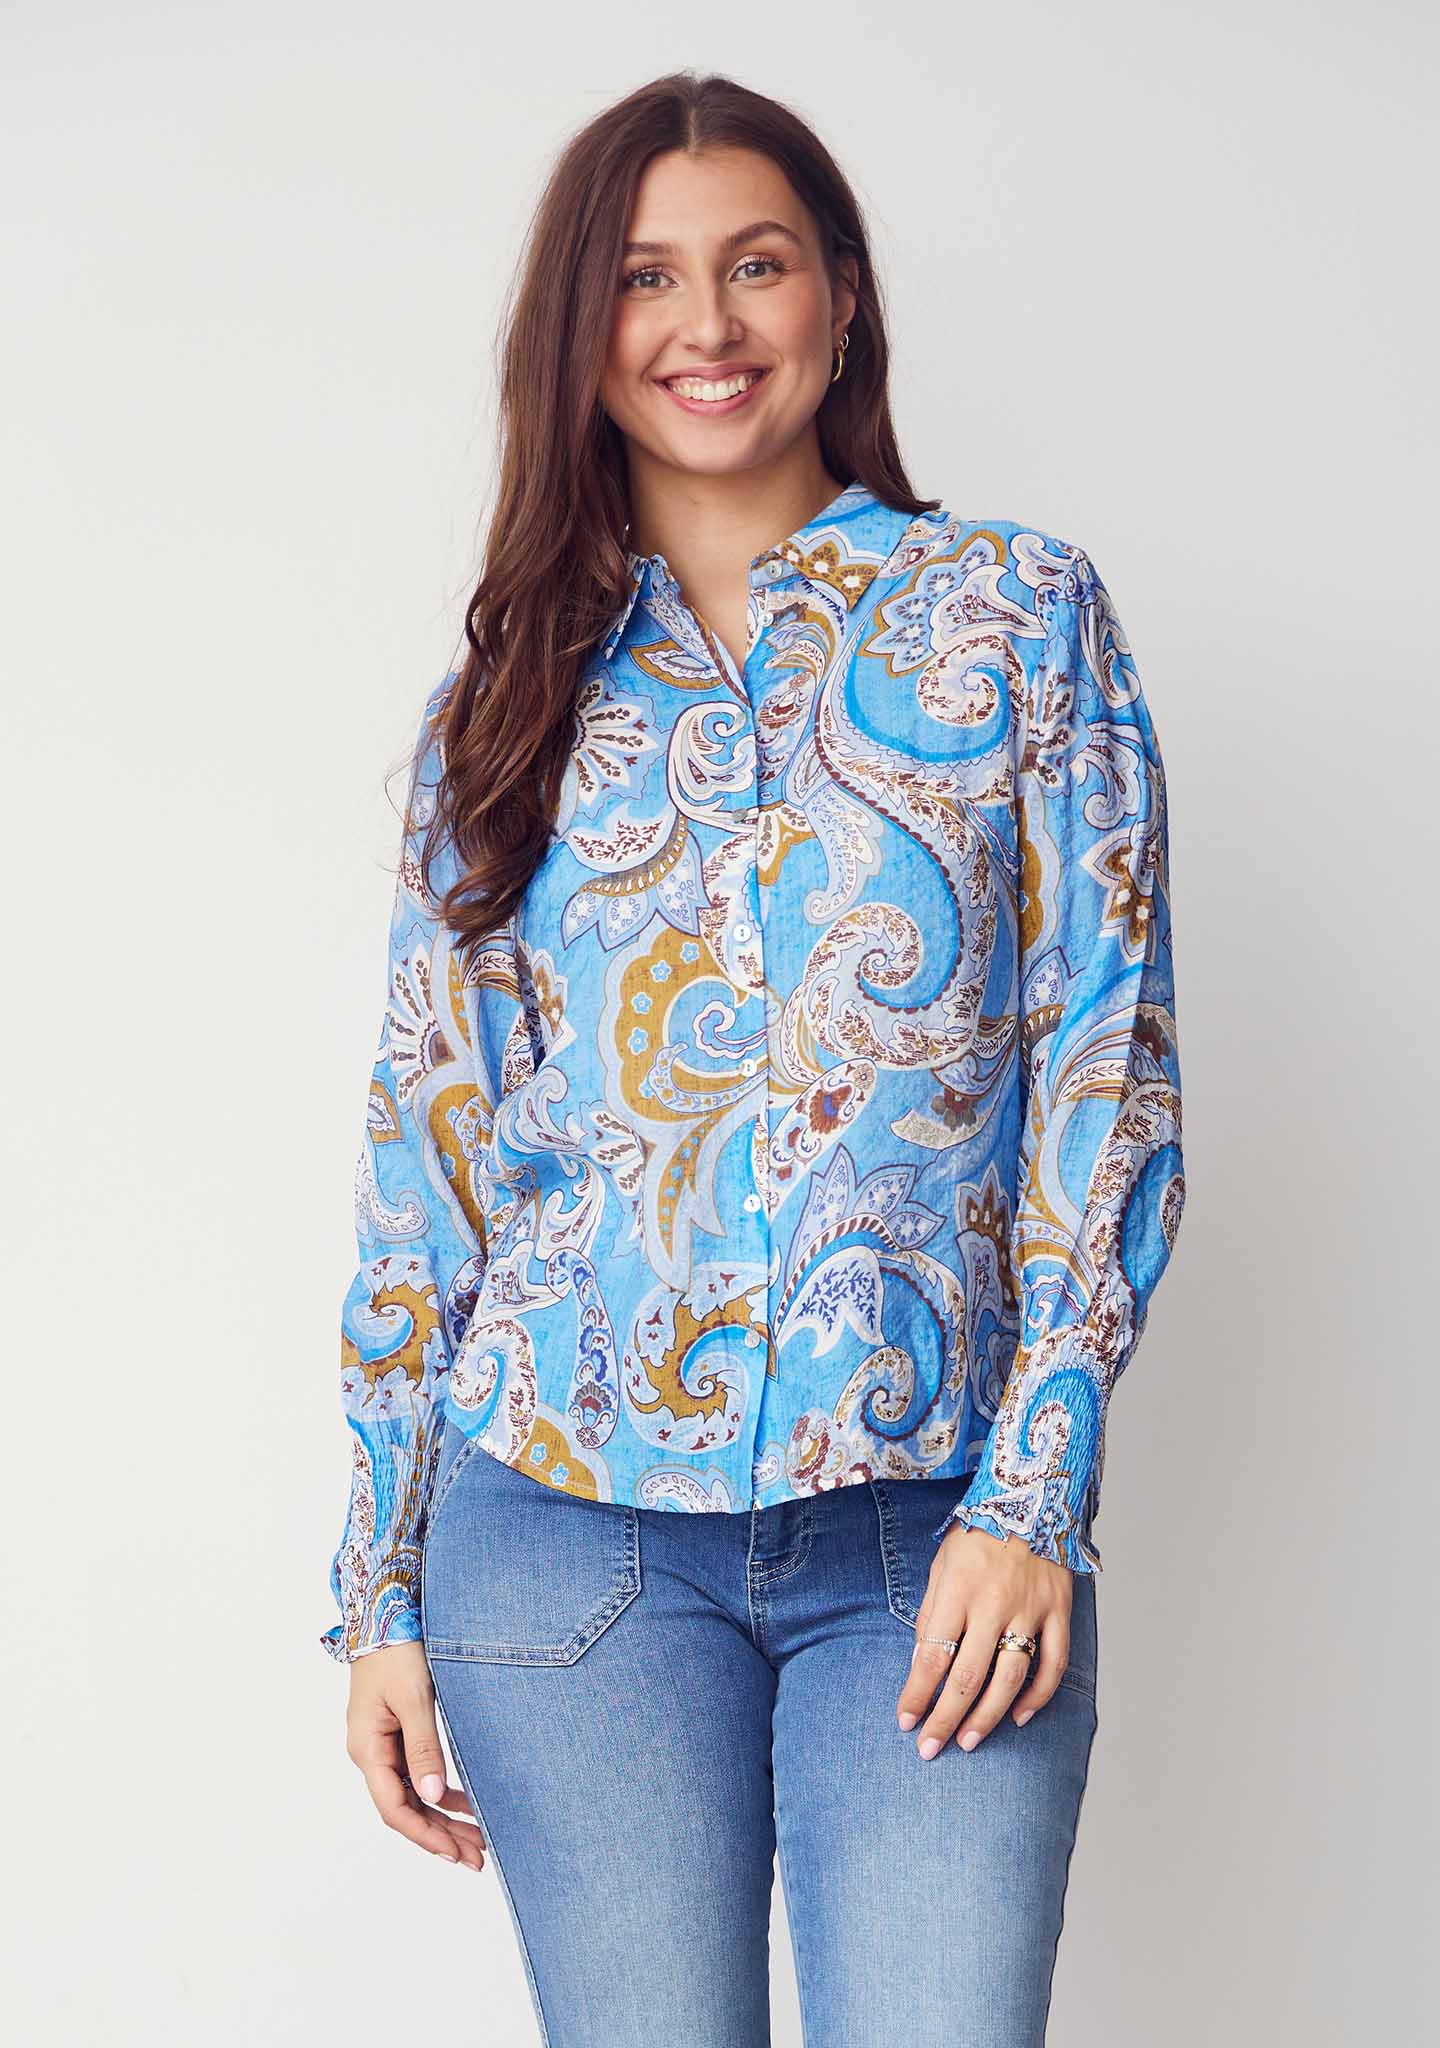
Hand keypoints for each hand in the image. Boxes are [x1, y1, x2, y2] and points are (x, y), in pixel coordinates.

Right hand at [344, 1641, 486, 1869]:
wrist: (386, 1613)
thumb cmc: (398, 1651)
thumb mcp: (415, 1699)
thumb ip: (424, 1748)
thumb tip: (434, 1798)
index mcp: (367, 1749)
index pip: (395, 1808)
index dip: (426, 1835)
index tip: (456, 1854)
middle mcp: (370, 1753)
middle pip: (405, 1808)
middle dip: (440, 1836)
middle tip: (477, 1858)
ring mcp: (381, 1745)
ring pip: (412, 1795)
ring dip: (442, 1818)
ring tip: (476, 1840)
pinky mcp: (394, 1734)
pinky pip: (415, 1774)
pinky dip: (439, 1792)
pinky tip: (463, 1803)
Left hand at [896, 1523, 1073, 1756]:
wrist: (1032, 1496)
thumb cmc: (979, 1532)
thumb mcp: (942, 1563)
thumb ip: (932, 1612)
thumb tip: (922, 1662)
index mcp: (957, 1590)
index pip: (932, 1656)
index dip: (916, 1695)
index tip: (905, 1722)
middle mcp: (993, 1604)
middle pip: (967, 1676)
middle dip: (944, 1718)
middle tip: (930, 1749)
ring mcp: (1030, 1610)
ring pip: (1009, 1679)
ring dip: (987, 1717)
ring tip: (968, 1741)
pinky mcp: (1059, 1612)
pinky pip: (1053, 1665)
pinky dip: (1038, 1697)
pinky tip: (1019, 1716)